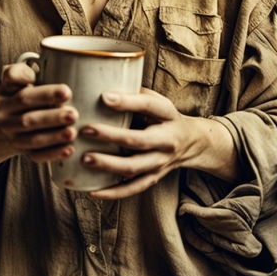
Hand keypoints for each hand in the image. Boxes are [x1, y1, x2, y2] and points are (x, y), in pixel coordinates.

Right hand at [0, 61, 77, 183]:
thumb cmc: (9, 103)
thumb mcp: (7, 85)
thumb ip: (19, 74)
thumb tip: (33, 73)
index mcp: (5, 96)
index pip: (16, 91)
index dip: (38, 89)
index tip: (66, 92)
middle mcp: (5, 116)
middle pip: (27, 117)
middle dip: (52, 116)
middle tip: (73, 114)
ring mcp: (12, 136)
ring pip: (32, 138)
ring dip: (53, 136)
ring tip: (72, 132)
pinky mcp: (20, 150)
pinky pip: (36, 155)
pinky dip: (52, 153)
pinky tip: (68, 150)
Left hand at [78, 87, 239, 199]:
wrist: (192, 142)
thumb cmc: (164, 116)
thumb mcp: (156, 100)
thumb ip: (133, 93)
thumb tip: (98, 83)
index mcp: (167, 115)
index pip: (148, 106)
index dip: (127, 101)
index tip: (103, 96)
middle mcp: (166, 140)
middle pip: (138, 141)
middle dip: (111, 136)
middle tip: (85, 129)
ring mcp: (160, 162)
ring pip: (134, 168)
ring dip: (108, 165)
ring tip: (84, 159)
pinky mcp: (154, 178)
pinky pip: (133, 189)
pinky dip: (112, 192)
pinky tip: (91, 191)